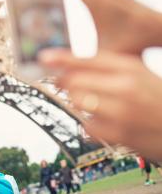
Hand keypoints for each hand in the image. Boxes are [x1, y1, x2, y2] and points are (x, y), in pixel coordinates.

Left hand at [39, 48, 161, 160]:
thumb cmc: (157, 97)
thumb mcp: (139, 73)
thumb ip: (109, 68)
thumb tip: (72, 68)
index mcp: (129, 68)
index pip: (87, 59)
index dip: (61, 58)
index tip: (43, 57)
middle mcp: (124, 87)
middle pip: (75, 80)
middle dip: (63, 82)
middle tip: (59, 82)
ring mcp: (122, 112)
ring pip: (77, 101)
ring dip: (76, 102)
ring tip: (86, 101)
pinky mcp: (120, 135)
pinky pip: (86, 126)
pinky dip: (88, 124)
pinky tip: (101, 122)